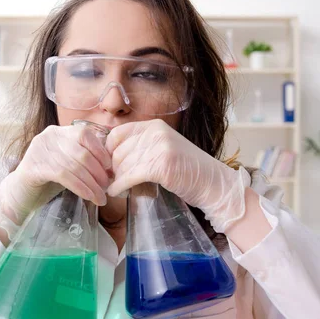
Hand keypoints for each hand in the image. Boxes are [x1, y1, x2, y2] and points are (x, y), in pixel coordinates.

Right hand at [0, 124, 110, 236]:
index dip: (100, 151)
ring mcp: (39, 150)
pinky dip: (81, 187)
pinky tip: (89, 197)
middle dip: (98, 172)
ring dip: (92, 184)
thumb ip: (84, 161)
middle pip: (82, 151)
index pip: (84, 133)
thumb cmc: (46, 181)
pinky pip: (64, 175)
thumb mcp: (67, 165)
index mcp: (58, 132)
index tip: (110, 168)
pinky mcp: (34, 167)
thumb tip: (110, 169)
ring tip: (101, 198)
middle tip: (107, 188)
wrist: (19, 195)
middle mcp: (48, 137)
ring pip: (75, 165)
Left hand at [105, 119, 248, 231]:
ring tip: (113, 188)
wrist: (213, 184)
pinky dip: (120, 186)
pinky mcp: (161, 166)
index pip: (117, 133)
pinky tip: (116, 192)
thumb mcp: (163, 149)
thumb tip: (112, 157)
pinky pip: (130, 176)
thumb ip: (142, 147)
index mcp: (154, 126)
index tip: (106, 165)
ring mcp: (159, 148)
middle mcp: (156, 133)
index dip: (108, 151)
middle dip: (111, 168)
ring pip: (123, 165)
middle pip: (118, 151)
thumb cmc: (187, 171)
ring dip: (114, 179)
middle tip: (109, 181)